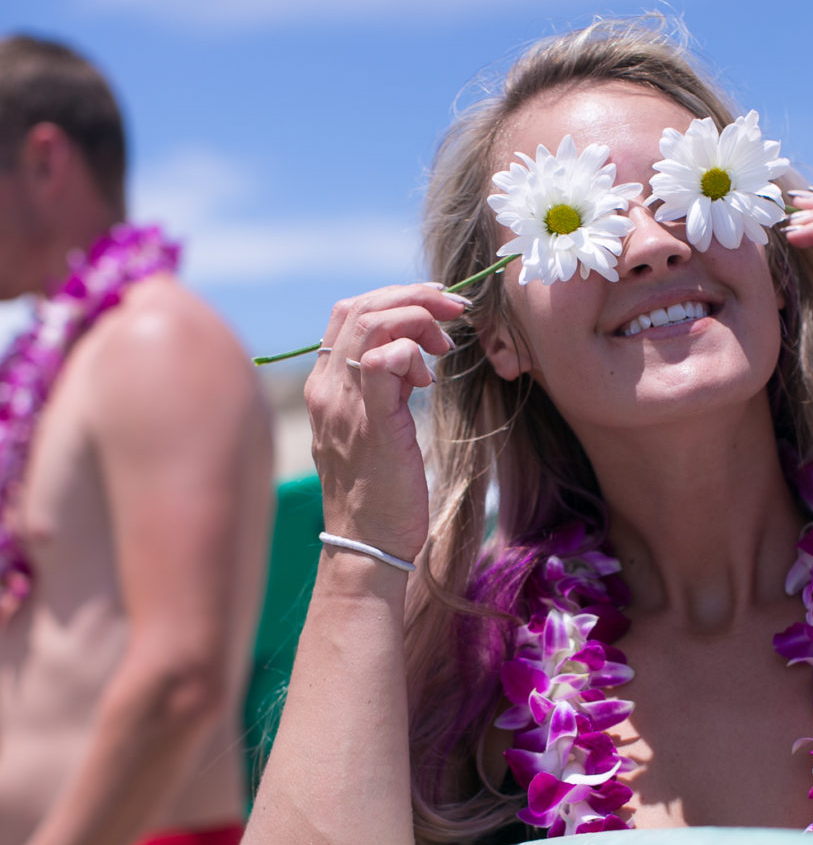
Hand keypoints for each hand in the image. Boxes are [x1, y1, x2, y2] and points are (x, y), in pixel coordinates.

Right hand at [305, 283, 466, 562]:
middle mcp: (327, 390)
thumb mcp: (375, 427)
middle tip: (455, 310)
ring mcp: (344, 406)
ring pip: (373, 324)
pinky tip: (429, 377)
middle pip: (362, 308)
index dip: (395, 298)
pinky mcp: (372, 425)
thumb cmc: (379, 492)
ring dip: (419, 318)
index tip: (436, 308)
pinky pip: (385, 362)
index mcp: (325, 387)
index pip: (349, 314)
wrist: (367, 547)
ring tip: (446, 344)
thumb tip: (412, 358)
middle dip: (415, 297)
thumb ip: (385, 388)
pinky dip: (412, 350)